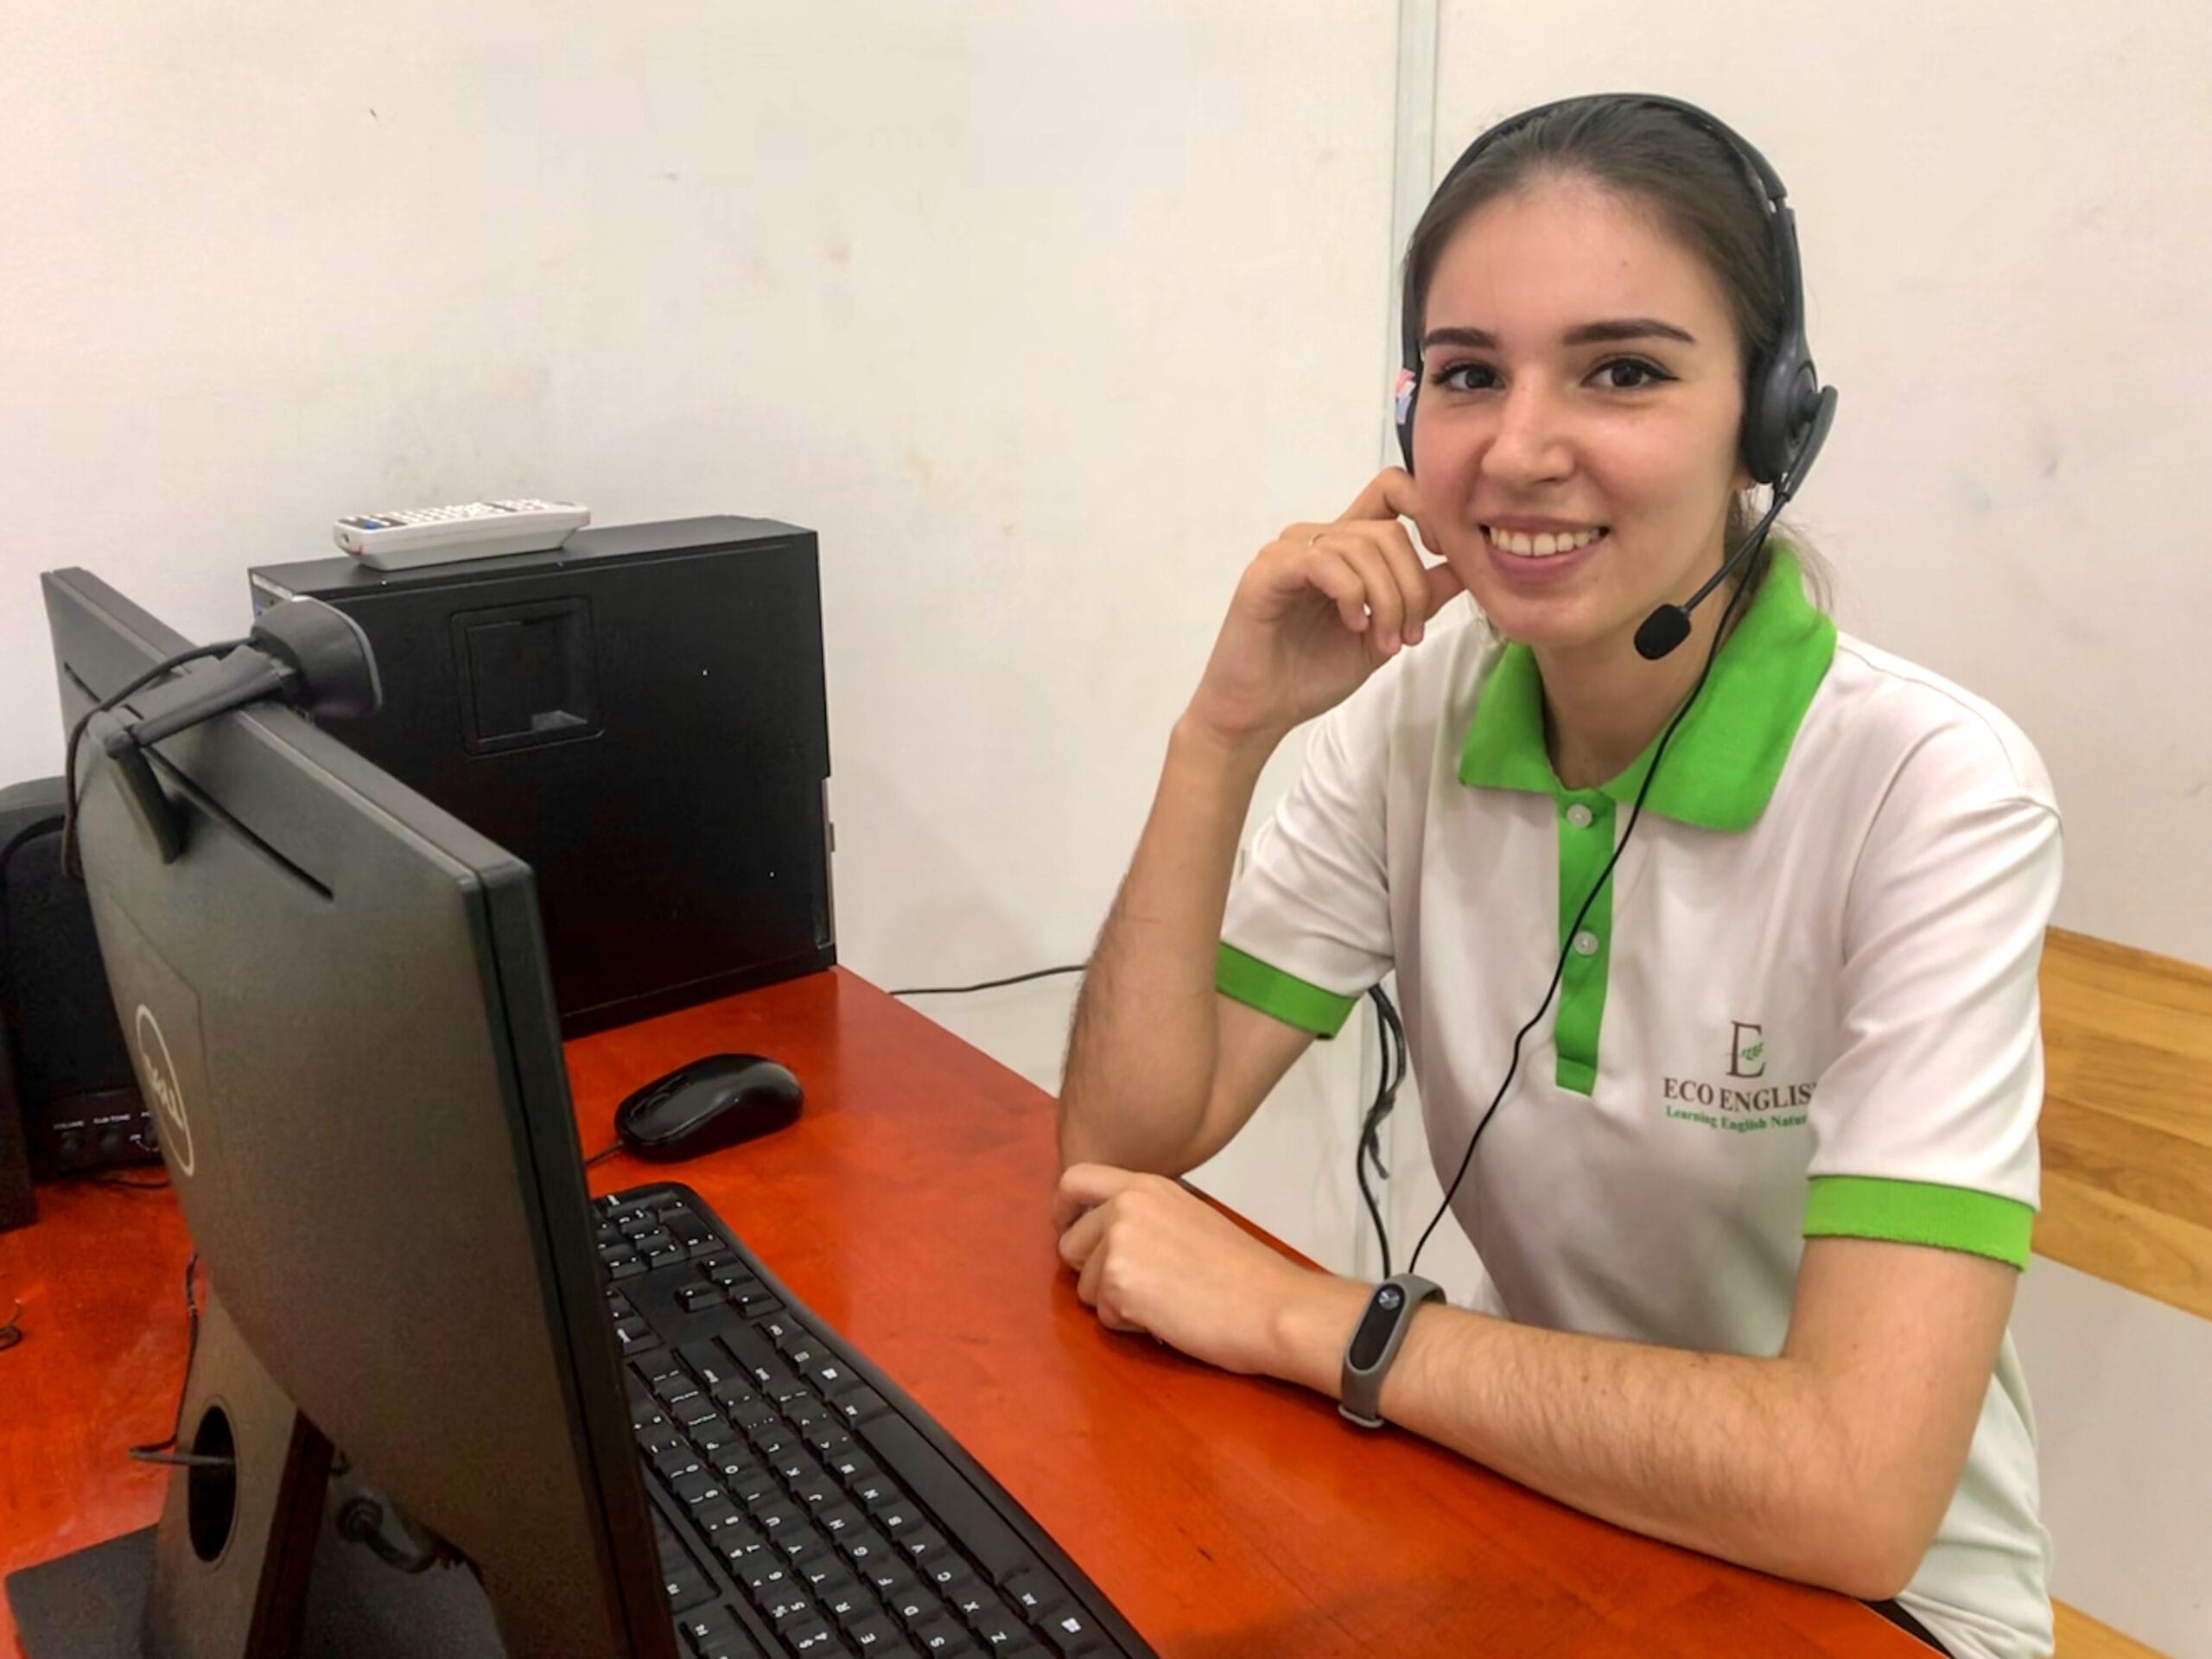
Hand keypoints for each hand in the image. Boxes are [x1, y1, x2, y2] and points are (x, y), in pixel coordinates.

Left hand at [1052, 1163, 1312, 1375]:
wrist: (1271, 1305)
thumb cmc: (1242, 1271)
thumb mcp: (1188, 1217)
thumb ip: (1145, 1216)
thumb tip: (1106, 1236)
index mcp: (1144, 1186)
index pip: (1073, 1180)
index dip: (1065, 1213)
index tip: (1074, 1235)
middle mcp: (1125, 1206)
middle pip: (1069, 1245)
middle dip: (1095, 1274)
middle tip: (1142, 1287)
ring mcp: (1118, 1243)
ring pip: (1084, 1287)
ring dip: (1115, 1303)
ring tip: (1164, 1302)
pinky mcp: (1118, 1283)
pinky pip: (1103, 1315)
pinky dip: (1130, 1326)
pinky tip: (1167, 1318)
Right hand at [1184, 469, 1464, 747]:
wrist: (1259, 711)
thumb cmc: (1311, 674)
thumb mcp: (1385, 633)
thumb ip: (1421, 599)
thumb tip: (1466, 567)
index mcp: (1346, 547)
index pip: (1393, 489)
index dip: (1429, 511)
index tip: (1443, 559)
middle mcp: (1318, 539)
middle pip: (1390, 530)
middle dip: (1412, 587)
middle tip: (1409, 635)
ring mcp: (1290, 551)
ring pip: (1363, 547)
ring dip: (1387, 600)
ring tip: (1383, 642)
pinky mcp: (1268, 571)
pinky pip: (1325, 562)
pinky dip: (1352, 595)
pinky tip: (1353, 626)